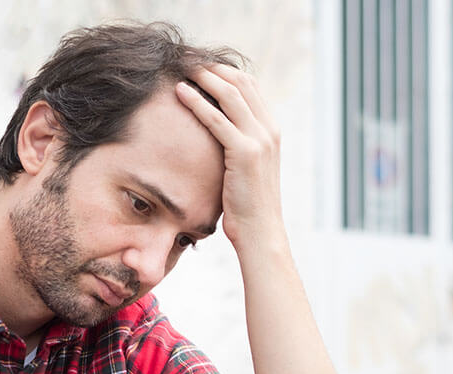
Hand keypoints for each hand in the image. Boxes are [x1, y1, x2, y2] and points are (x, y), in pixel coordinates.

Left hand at [175, 64, 283, 248]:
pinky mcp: (245, 153)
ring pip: (229, 94)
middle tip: (187, 61)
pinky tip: (180, 93)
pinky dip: (197, 102)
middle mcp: (270, 130)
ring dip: (203, 77)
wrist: (260, 233)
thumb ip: (239, 146)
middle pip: (241, 82)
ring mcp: (260, 140)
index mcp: (272, 131)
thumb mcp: (247, 170)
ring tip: (181, 69)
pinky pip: (216, 119)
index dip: (225, 72)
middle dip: (213, 68)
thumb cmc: (248, 207)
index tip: (201, 67)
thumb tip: (217, 135)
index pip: (250, 86)